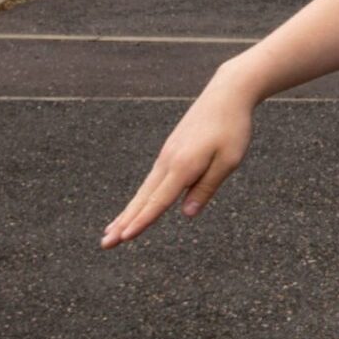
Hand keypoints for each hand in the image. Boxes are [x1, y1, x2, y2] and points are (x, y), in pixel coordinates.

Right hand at [100, 82, 253, 247]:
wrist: (226, 94)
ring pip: (144, 191)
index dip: (142, 221)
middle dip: (124, 223)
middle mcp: (168, 162)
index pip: (159, 201)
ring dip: (127, 213)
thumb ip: (206, 188)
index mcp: (183, 166)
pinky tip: (135, 207)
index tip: (124, 238)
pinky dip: (139, 198)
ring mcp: (166, 156)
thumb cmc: (232, 128)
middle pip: (143, 199)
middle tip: (105, 244)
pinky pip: (151, 181)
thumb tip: (186, 214)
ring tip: (111, 232)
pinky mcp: (169, 152)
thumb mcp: (228, 161)